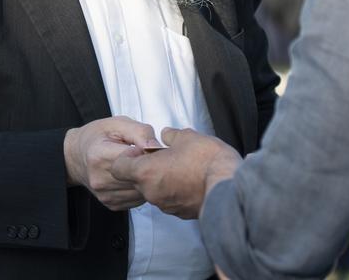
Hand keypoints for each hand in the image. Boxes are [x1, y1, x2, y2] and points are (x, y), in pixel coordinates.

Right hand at [64, 116, 161, 211]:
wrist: (76, 156)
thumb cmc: (97, 137)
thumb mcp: (117, 123)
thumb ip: (140, 132)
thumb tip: (156, 147)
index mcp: (99, 155)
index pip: (135, 158)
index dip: (147, 151)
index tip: (146, 146)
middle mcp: (100, 179)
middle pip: (140, 177)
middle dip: (150, 167)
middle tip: (147, 156)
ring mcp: (105, 194)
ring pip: (142, 191)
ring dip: (147, 179)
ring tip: (140, 165)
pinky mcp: (111, 204)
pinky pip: (137, 200)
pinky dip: (141, 189)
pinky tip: (134, 177)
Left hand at [109, 127, 240, 219]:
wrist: (229, 188)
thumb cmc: (207, 162)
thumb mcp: (188, 137)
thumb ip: (172, 135)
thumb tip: (167, 134)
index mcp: (146, 172)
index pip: (119, 167)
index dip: (128, 156)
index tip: (142, 150)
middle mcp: (151, 192)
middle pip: (136, 180)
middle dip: (147, 168)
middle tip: (164, 157)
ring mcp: (165, 205)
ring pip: (154, 191)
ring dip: (162, 180)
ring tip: (181, 168)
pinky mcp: (180, 213)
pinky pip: (170, 200)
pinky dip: (175, 191)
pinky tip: (190, 181)